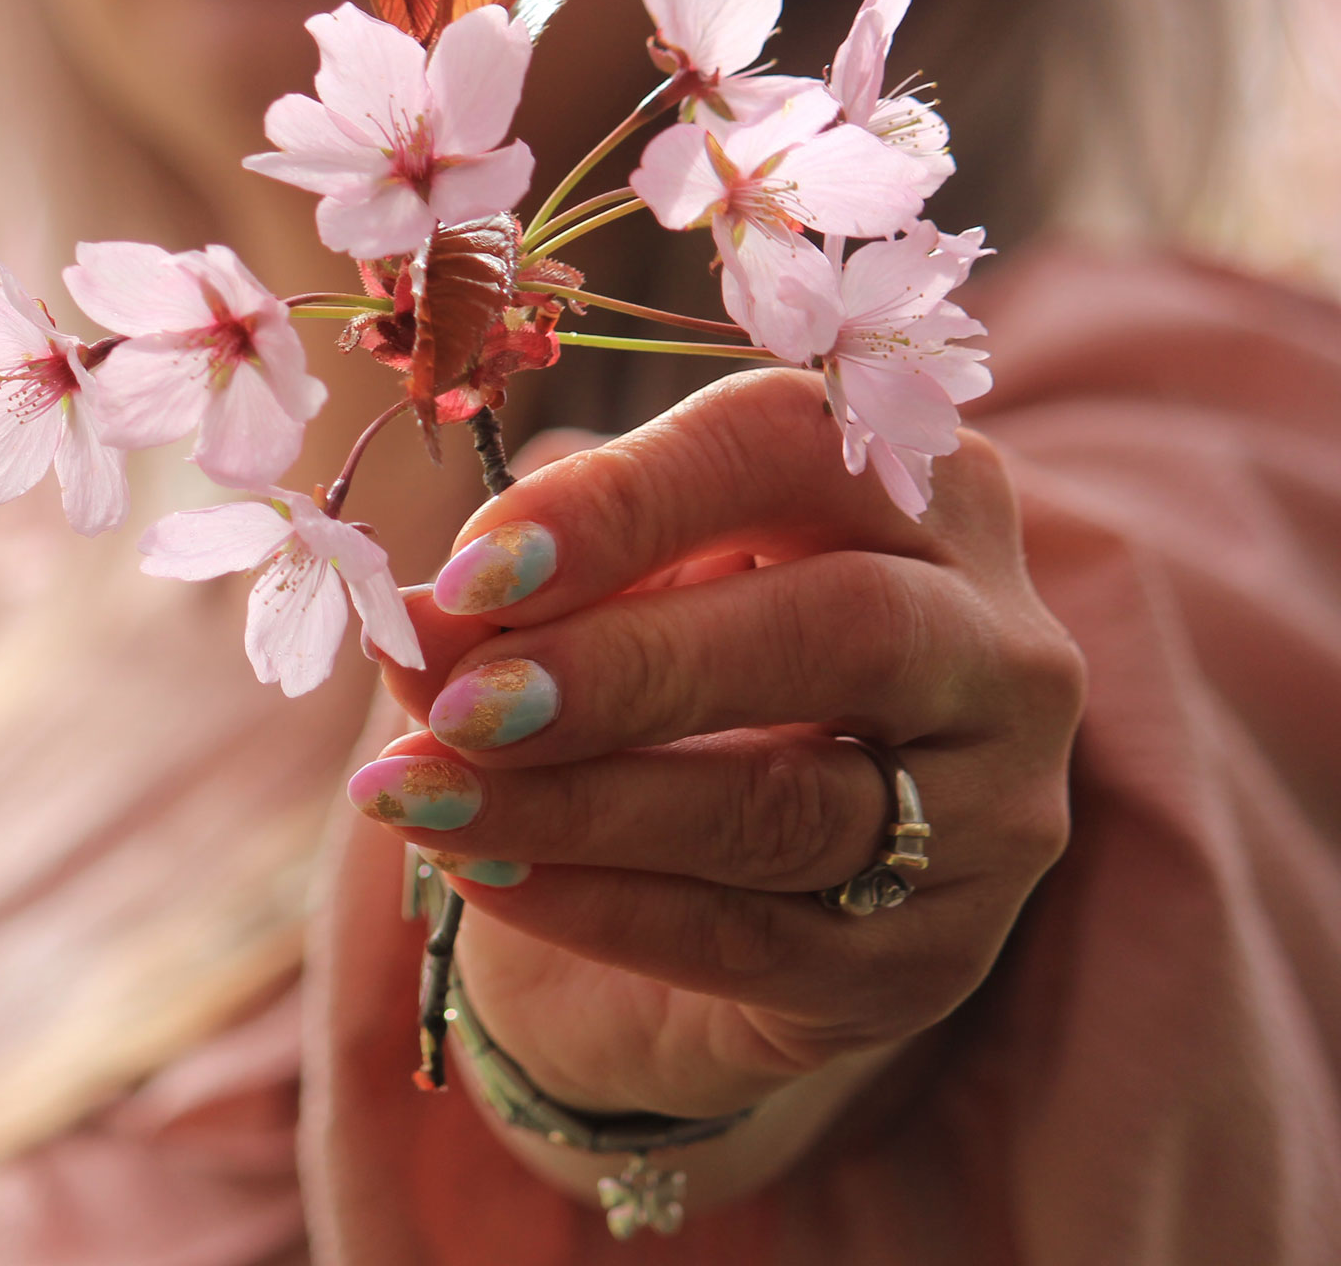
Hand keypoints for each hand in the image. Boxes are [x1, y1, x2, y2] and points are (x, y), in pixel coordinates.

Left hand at [353, 369, 1085, 1123]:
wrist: (708, 909)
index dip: (628, 503)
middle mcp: (998, 650)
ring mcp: (988, 820)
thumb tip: (418, 625)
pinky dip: (596, 905)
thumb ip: (530, 597)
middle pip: (849, 628)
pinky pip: (749, 940)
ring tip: (419, 797)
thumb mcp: (603, 610)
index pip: (797, 452)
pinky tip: (478, 875)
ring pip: (790, 805)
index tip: (470, 570)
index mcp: (924, 499)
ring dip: (579, 801)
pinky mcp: (926, 964)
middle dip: (630, 664)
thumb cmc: (658, 699)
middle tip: (459, 702)